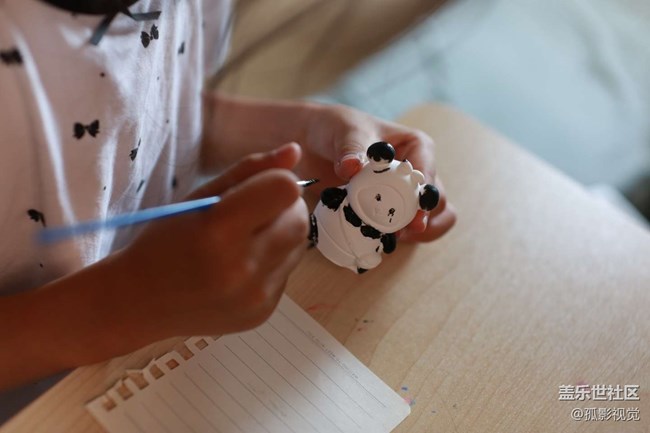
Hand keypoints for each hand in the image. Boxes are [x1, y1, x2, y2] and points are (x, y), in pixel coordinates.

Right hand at [0, 143, 308, 389]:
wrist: (139, 303)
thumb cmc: (164, 242)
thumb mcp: (199, 198)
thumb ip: (249, 171)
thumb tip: (294, 152)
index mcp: (220, 232)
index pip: (285, 190)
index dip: (277, 181)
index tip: (259, 187)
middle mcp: (243, 269)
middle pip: (299, 220)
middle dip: (286, 207)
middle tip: (258, 210)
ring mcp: (255, 296)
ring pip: (298, 247)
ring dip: (282, 234)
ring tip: (247, 239)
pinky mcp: (263, 313)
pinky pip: (286, 273)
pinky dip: (273, 262)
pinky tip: (242, 266)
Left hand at [298, 104, 455, 241]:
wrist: (314, 144)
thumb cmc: (336, 128)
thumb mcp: (344, 132)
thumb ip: (350, 149)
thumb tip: (352, 167)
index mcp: (416, 147)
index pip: (427, 173)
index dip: (424, 195)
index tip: (414, 214)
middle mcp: (418, 171)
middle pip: (436, 200)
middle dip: (422, 218)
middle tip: (401, 232)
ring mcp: (407, 193)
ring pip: (431, 218)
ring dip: (419, 232)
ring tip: (395, 237)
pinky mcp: (391, 211)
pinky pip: (408, 230)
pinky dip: (401, 238)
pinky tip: (383, 239)